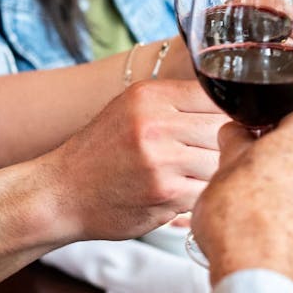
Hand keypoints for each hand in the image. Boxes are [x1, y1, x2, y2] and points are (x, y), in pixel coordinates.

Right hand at [48, 80, 222, 240]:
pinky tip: (187, 195)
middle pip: (224, 129)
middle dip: (227, 146)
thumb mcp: (131, 110)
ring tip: (198, 177)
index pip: (215, 97)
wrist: (61, 193)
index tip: (229, 128)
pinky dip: (204, 196)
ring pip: (221, 162)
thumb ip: (175, 104)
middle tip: (215, 158)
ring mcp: (161, 160)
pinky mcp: (165, 193)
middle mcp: (156, 123)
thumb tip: (230, 106)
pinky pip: (208, 191)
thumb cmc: (101, 153)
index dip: (230, 115)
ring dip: (217, 173)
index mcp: (150, 96)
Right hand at [193, 106, 292, 292]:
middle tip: (254, 171)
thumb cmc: (242, 220)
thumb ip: (236, 141)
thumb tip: (237, 133)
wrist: (260, 281)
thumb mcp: (225, 167)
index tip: (255, 138)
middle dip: (288, 155)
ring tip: (263, 205)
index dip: (272, 124)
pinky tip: (279, 228)